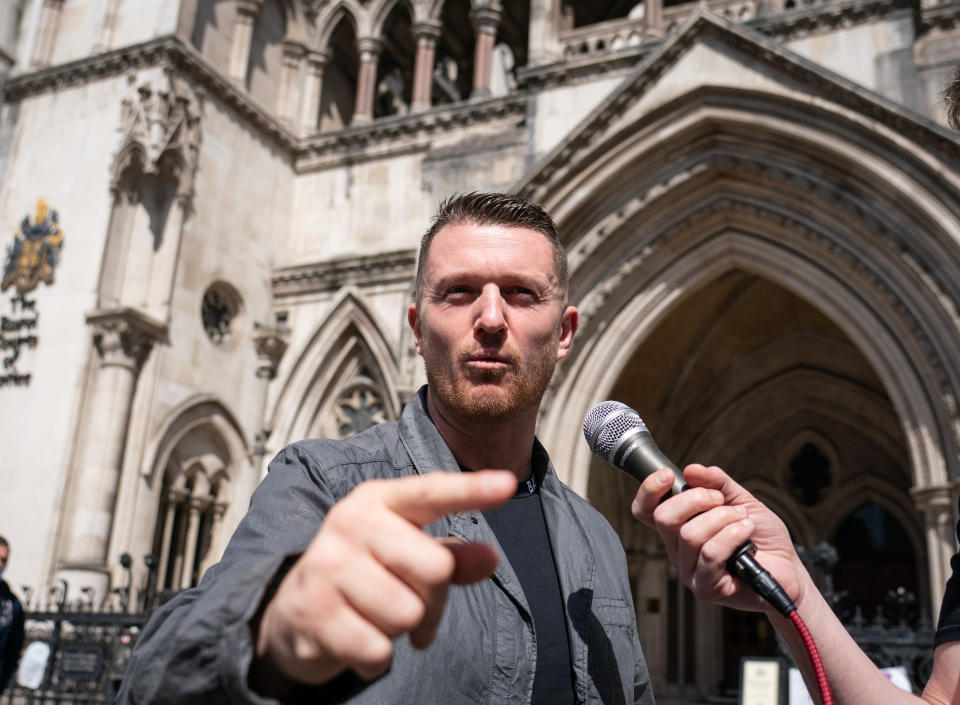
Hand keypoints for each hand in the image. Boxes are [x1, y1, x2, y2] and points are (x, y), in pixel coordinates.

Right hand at [251, 470, 515, 693]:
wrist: (292, 610)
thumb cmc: (367, 573)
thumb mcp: (408, 553)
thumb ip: (453, 555)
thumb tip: (490, 558)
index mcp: (379, 499)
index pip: (431, 493)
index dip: (471, 490)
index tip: (508, 484)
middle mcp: (350, 523)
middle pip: (435, 569)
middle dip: (434, 600)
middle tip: (411, 602)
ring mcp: (327, 566)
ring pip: (408, 615)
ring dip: (402, 630)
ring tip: (377, 617)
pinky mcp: (313, 612)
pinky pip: (379, 651)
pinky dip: (376, 657)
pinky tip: (357, 639)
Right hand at [631, 464, 806, 613]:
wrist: (789, 569)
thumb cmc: (761, 537)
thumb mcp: (741, 500)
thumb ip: (718, 483)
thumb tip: (691, 470)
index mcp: (678, 528)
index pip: (645, 511)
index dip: (649, 490)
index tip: (670, 476)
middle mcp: (678, 550)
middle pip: (664, 518)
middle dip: (696, 499)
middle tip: (722, 500)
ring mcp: (690, 571)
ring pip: (689, 535)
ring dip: (722, 519)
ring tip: (743, 521)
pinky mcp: (706, 588)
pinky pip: (710, 554)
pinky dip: (732, 536)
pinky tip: (747, 534)